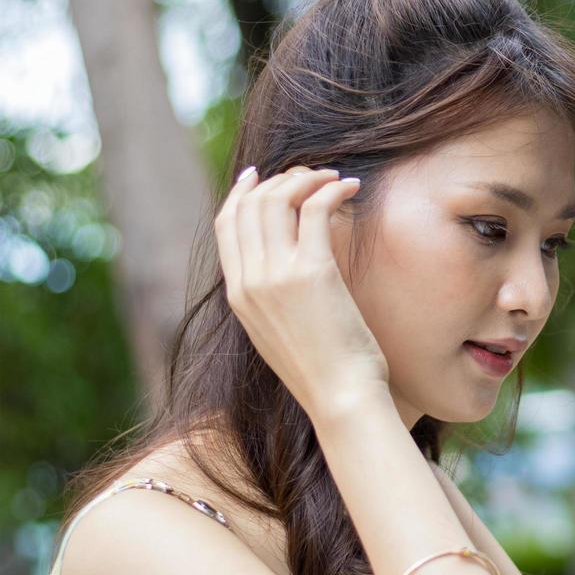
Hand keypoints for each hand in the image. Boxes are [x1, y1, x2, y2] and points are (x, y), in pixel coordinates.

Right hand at [215, 165, 389, 419]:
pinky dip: (330, 190)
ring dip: (306, 179)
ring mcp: (278, 275)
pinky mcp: (313, 272)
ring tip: (333, 178)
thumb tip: (288, 272)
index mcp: (239, 295)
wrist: (341, 398)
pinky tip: (349, 187)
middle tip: (311, 175)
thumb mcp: (281, 333)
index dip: (241, 193)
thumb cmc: (324, 372)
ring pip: (277, 200)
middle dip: (279, 180)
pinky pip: (314, 209)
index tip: (260, 175)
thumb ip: (273, 299)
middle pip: (249, 205)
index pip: (226, 225)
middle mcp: (251, 281)